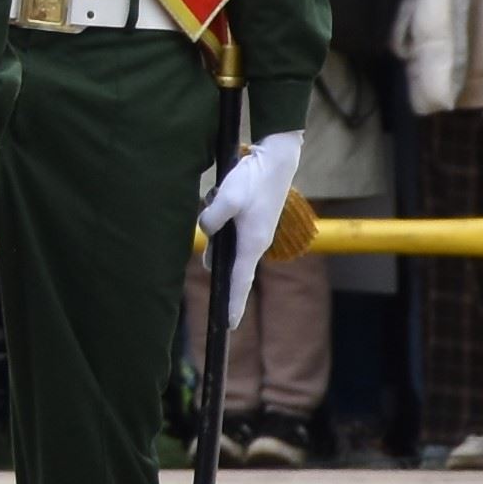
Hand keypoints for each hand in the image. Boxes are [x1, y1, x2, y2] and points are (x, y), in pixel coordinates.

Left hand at [196, 130, 305, 343]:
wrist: (277, 158)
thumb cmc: (254, 179)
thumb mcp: (227, 199)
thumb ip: (211, 219)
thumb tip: (205, 230)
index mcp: (252, 244)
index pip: (240, 282)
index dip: (233, 303)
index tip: (229, 325)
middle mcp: (255, 242)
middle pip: (230, 264)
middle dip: (217, 264)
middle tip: (213, 276)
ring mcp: (255, 230)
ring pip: (226, 242)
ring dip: (216, 231)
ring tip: (219, 203)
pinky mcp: (252, 218)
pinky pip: (229, 226)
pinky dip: (220, 216)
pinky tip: (217, 197)